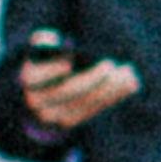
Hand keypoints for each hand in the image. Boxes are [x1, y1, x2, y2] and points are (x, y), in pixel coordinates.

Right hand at [15, 54, 145, 134]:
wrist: (41, 92)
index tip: (68, 63)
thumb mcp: (41, 49)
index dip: (51, 71)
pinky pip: (94, 110)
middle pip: (66, 92)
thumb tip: (54, 40)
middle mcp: (38, 101)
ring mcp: (55, 114)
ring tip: (127, 72)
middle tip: (109, 64)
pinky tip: (131, 83)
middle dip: (90, 78)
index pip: (34, 77)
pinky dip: (114, 96)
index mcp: (28, 79)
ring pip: (84, 104)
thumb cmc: (47, 61)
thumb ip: (43, 41)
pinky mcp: (71, 121)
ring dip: (109, 88)